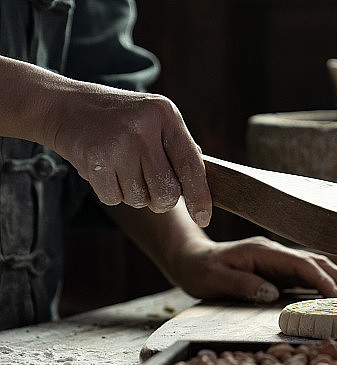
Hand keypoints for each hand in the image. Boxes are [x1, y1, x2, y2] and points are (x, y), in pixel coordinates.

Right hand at [46, 82, 211, 226]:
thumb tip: (203, 186)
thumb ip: (178, 148)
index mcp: (165, 114)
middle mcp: (143, 128)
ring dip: (133, 194)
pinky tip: (105, 170)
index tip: (203, 217)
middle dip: (161, 201)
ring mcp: (117, 143)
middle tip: (152, 190)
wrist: (64, 106)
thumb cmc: (119, 119)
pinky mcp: (94, 159)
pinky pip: (114, 199)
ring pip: (140, 199)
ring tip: (122, 170)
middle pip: (167, 192)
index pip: (192, 165)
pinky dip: (112, 193)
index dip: (200, 197)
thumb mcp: (154, 119)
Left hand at [165, 236, 336, 302]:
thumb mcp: (213, 279)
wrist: (192, 259)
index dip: (323, 281)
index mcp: (264, 251)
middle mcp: (277, 253)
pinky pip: (311, 277)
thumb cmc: (200, 270)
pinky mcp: (282, 271)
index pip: (302, 264)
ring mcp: (281, 261)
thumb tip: (271, 294)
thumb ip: (241, 285)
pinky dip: (331, 285)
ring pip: (320, 268)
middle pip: (319, 263)